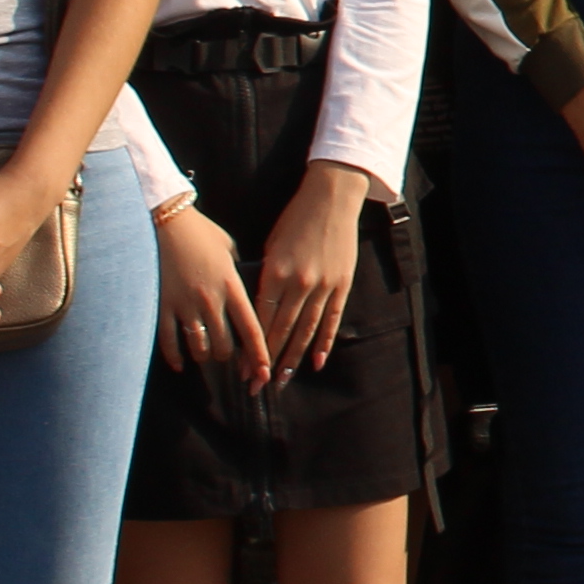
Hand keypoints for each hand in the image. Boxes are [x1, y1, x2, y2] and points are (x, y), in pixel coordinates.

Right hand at [156, 200, 255, 375]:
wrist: (164, 221)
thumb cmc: (199, 232)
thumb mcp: (228, 248)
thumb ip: (237, 272)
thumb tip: (242, 289)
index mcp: (231, 286)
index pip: (251, 329)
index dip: (259, 355)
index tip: (265, 373)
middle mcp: (210, 300)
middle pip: (225, 345)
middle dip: (229, 356)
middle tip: (229, 355)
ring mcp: (184, 305)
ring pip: (199, 347)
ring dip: (204, 355)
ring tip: (206, 354)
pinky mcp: (161, 306)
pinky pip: (169, 341)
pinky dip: (175, 357)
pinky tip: (179, 363)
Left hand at [255, 164, 370, 382]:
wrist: (331, 198)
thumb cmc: (295, 219)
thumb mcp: (271, 247)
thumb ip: (266, 278)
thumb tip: (259, 307)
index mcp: (275, 273)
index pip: (260, 319)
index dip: (251, 347)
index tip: (241, 368)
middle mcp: (298, 284)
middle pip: (280, 331)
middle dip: (266, 361)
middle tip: (255, 385)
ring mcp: (322, 285)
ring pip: (305, 330)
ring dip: (292, 359)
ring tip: (282, 380)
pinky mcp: (341, 284)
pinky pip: (331, 319)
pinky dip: (323, 342)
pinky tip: (316, 362)